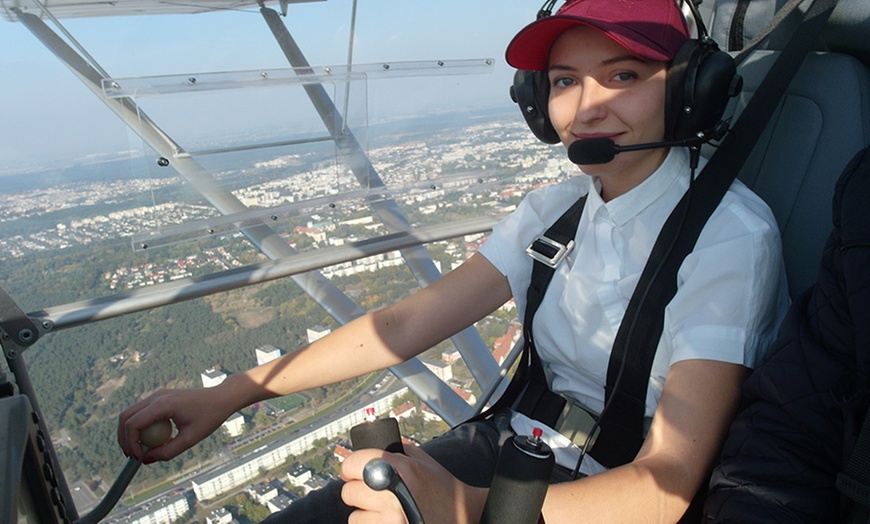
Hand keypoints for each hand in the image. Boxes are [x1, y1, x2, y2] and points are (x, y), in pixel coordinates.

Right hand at [117, 387, 230, 462]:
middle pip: (125, 416)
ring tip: (138, 450)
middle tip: (132, 456)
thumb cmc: (210, 416)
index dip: (130, 443)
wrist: (222, 397)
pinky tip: (149, 440)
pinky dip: (139, 426)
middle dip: (123, 438)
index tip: (138, 458)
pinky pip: (141, 412)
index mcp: (164, 404)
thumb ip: (168, 451)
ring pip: (130, 413)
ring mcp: (157, 395)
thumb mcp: (191, 439)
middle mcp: (157, 397)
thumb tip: (146, 460)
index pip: (133, 423)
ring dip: (129, 432)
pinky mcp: (160, 398)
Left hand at [340, 444, 486, 523]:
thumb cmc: (444, 490)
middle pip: (349, 492)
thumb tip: (372, 445)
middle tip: (372, 494)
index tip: (353, 472)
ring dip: (364, 515)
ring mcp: (390, 519)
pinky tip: (387, 521)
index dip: (351, 467)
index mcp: (399, 468)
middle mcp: (391, 494)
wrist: (465, 516)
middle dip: (359, 492)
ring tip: (382, 512)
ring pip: (354, 517)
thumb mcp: (423, 461)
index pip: (353, 463)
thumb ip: (397, 451)